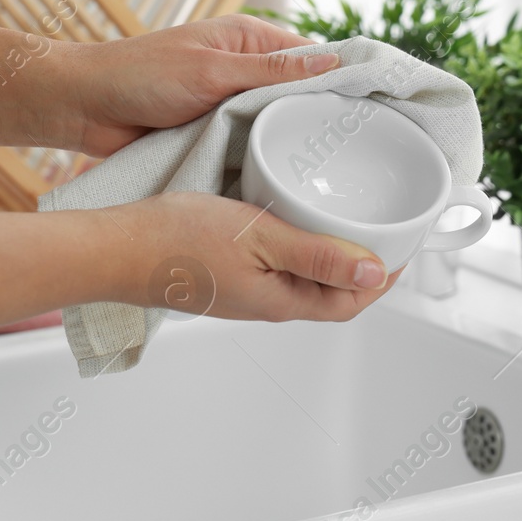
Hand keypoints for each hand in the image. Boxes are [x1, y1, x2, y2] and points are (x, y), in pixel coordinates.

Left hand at [63, 14, 339, 156]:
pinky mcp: (215, 133)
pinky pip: (251, 144)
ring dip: (292, 139)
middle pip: (300, 92)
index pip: (312, 55)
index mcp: (247, 40)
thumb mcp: (211, 70)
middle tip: (361, 146)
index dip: (344, 75)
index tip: (378, 101)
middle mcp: (244, 70)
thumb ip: (271, 71)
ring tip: (333, 167)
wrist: (83, 108)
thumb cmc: (139, 76)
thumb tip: (332, 62)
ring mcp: (230, 104)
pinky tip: (289, 176)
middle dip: (323, 114)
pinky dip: (266, 156)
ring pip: (277, 122)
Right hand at [124, 191, 398, 321]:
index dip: (384, 278)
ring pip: (305, 278)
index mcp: (282, 301)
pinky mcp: (227, 274)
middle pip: (332, 293)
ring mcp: (246, 291)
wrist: (116, 248)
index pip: (352, 301)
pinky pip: (277, 266)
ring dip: (333, 255)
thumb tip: (373, 272)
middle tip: (384, 230)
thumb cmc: (178, 241)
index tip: (405, 246)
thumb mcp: (260, 237)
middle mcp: (268, 303)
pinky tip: (293, 217)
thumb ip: (318, 255)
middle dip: (365, 267)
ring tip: (348, 220)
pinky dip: (299, 245)